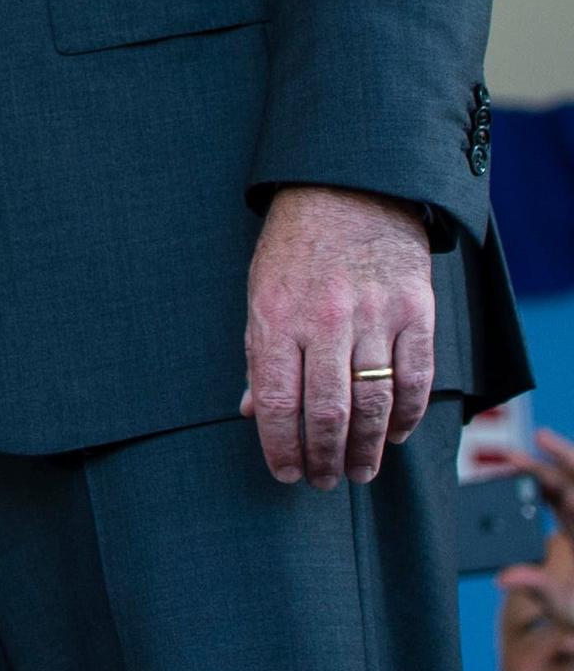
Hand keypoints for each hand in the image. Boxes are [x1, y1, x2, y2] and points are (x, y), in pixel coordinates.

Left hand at [241, 182, 435, 487]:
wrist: (350, 189)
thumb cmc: (296, 245)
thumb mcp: (260, 291)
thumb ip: (261, 354)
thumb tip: (253, 412)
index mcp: (277, 316)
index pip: (277, 400)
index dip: (280, 446)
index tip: (285, 473)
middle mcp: (326, 320)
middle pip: (328, 411)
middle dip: (325, 457)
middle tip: (325, 482)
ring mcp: (375, 316)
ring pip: (375, 404)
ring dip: (368, 448)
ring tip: (359, 470)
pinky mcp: (417, 311)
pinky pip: (416, 379)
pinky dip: (408, 415)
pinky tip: (397, 435)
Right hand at [516, 427, 573, 577]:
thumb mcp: (568, 609)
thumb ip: (540, 589)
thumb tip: (503, 578)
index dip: (565, 459)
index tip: (540, 440)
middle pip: (570, 483)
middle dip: (543, 463)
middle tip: (509, 456)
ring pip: (565, 489)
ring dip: (538, 475)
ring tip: (509, 465)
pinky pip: (560, 502)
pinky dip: (539, 491)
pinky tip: (518, 488)